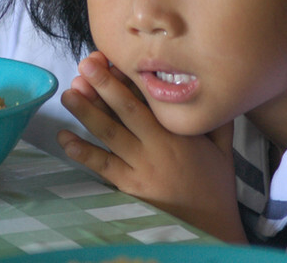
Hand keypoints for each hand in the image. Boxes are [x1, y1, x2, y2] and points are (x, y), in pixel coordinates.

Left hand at [58, 52, 245, 242]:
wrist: (211, 227)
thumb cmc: (215, 185)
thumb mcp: (222, 147)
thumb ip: (216, 118)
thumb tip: (216, 89)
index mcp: (180, 131)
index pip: (151, 97)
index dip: (129, 77)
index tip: (112, 59)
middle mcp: (158, 145)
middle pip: (127, 109)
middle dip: (105, 85)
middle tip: (86, 65)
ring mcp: (141, 166)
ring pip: (110, 134)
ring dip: (87, 112)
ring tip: (69, 93)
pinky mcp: (129, 187)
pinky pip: (102, 165)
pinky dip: (82, 152)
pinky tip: (64, 138)